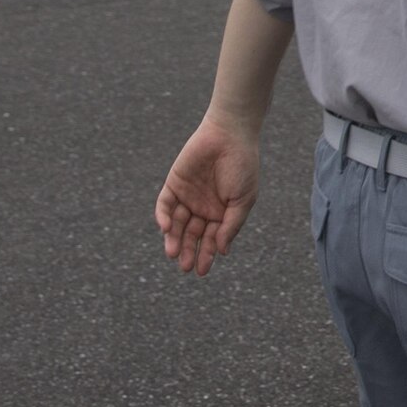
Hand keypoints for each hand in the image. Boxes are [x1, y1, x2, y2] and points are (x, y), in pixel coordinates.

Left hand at [154, 113, 260, 276]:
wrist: (229, 135)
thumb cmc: (242, 166)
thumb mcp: (243, 199)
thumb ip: (231, 225)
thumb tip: (222, 251)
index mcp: (222, 212)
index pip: (212, 239)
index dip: (207, 255)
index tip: (202, 271)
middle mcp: (203, 207)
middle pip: (192, 235)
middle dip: (188, 251)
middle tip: (185, 267)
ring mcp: (187, 196)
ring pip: (177, 224)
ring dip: (174, 239)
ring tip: (172, 253)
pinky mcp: (174, 184)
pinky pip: (165, 205)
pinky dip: (164, 217)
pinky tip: (167, 228)